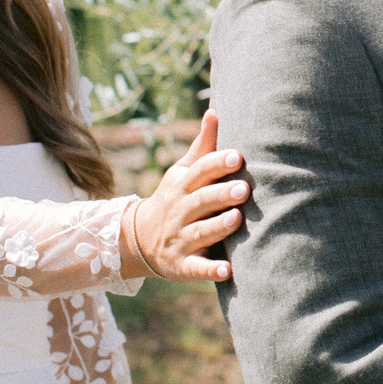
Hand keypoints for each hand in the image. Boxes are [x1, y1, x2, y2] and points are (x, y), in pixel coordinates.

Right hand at [124, 111, 244, 282]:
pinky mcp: (182, 265)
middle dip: (221, 194)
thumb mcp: (182, 172)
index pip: (200, 172)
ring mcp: (179, 239)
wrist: (138, 240)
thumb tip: (214, 112)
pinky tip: (228, 271)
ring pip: (199, 232)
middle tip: (243, 189)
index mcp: (182, 185)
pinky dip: (210, 270)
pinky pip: (196, 268)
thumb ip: (202, 147)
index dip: (218, 164)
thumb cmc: (174, 199)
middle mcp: (180, 211)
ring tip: (236, 219)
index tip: (238, 156)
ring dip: (217, 227)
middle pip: (201, 201)